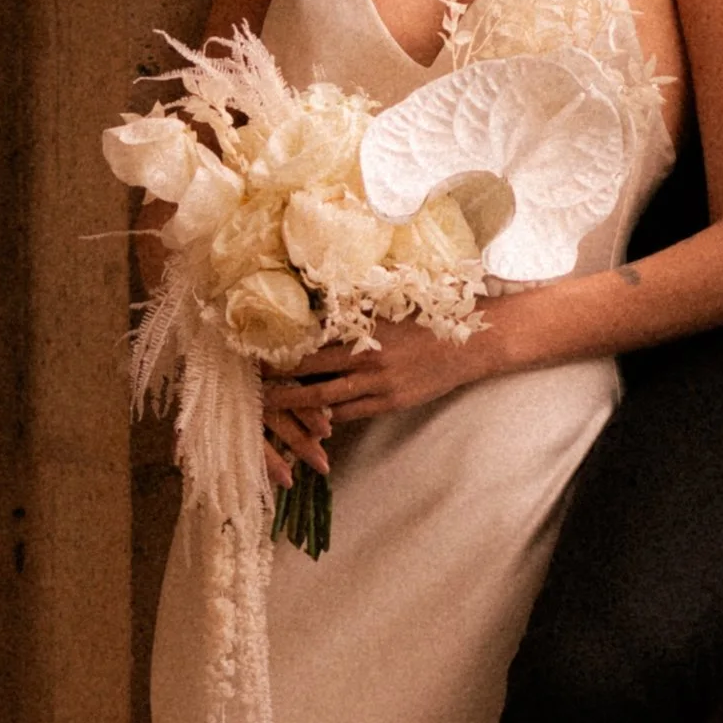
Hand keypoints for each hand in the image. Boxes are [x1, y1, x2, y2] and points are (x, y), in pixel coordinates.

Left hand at [260, 316, 490, 475]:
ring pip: (326, 401)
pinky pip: (351, 414)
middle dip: (279, 382)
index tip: (256, 351)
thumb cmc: (432, 316)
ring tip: (271, 409)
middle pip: (310, 375)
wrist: (472, 342)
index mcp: (363, 331)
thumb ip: (359, 308)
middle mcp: (366, 359)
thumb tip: (325, 300)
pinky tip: (311, 422)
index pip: (312, 342)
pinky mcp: (390, 403)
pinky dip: (330, 418)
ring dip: (296, 405)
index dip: (283, 350)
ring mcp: (378, 385)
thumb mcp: (392, 306)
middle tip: (250, 386)